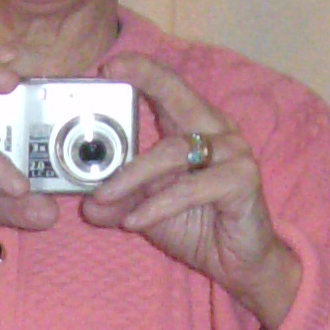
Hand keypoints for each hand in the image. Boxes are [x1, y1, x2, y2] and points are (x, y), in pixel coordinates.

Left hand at [80, 53, 300, 329]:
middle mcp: (218, 132)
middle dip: (144, 81)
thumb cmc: (200, 227)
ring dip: (133, 175)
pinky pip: (191, 188)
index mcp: (196, 128)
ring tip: (104, 196)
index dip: (143, 71)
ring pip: (174, 151)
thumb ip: (120, 201)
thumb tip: (87, 203)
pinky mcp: (242, 181)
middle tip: (108, 77)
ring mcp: (234, 154)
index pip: (169, 89)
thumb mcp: (148, 212)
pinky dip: (158, 204)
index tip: (110, 65)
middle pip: (178, 97)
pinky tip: (134, 220)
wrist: (240, 264)